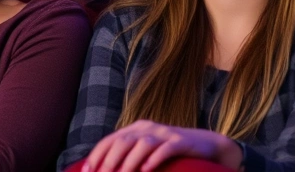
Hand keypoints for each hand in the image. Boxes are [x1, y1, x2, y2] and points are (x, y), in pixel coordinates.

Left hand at [84, 120, 242, 171]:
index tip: (88, 171)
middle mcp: (148, 127)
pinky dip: (154, 159)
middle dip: (110, 160)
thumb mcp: (148, 149)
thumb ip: (129, 154)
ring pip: (142, 144)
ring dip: (129, 162)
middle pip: (124, 140)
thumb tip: (107, 169)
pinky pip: (165, 149)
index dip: (97, 154)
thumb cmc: (172, 150)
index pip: (111, 139)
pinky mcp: (180, 141)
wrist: (206, 144)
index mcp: (137, 128)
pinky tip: (146, 170)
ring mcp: (165, 133)